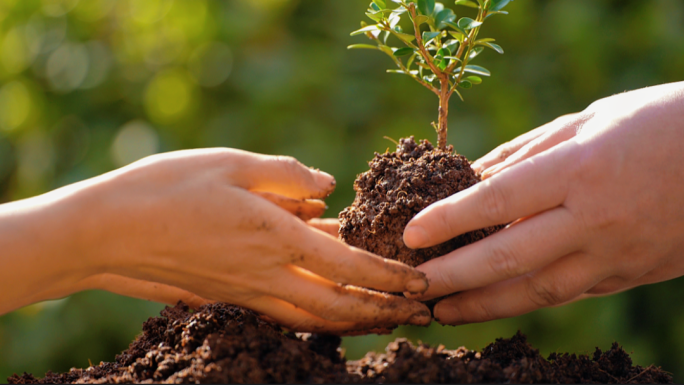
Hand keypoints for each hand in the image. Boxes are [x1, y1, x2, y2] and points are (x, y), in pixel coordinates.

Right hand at [0, 149, 430, 333]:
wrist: (105, 233)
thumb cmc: (164, 187)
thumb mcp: (230, 163)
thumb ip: (287, 174)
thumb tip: (328, 187)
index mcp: (272, 236)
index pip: (348, 267)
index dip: (389, 277)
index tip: (421, 282)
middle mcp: (265, 274)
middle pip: (339, 307)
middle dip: (384, 312)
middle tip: (420, 313)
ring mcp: (246, 292)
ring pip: (315, 319)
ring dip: (356, 322)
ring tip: (388, 319)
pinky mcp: (229, 296)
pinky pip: (286, 312)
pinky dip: (319, 316)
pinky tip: (332, 308)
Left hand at [402, 82, 683, 324]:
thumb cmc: (657, 123)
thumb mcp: (587, 121)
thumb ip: (524, 153)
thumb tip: (469, 175)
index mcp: (582, 168)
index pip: (499, 200)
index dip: (449, 219)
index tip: (411, 235)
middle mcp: (596, 218)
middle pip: (510, 257)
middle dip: (454, 276)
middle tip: (413, 287)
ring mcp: (617, 253)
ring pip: (538, 291)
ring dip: (483, 305)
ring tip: (444, 312)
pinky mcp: (632, 274)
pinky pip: (570, 292)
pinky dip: (526, 300)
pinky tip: (495, 303)